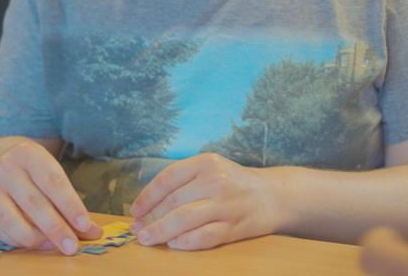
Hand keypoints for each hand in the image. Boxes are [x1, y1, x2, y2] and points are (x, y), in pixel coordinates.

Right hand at [0, 137, 101, 253]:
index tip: (85, 225)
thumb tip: (92, 231)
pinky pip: (2, 231)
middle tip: (72, 246)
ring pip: (12, 221)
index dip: (70, 206)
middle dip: (56, 228)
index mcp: (28, 154)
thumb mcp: (52, 172)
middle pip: (34, 203)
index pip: (53, 183)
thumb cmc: (33, 168)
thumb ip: (70, 201)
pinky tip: (38, 244)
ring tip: (54, 245)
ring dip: (36, 239)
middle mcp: (6, 169)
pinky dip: (21, 242)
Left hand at [128, 152, 279, 250]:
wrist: (272, 196)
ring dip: (161, 231)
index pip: (168, 179)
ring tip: (146, 239)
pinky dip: (185, 242)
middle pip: (173, 202)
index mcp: (206, 163)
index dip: (147, 196)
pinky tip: (172, 244)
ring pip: (184, 220)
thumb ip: (184, 180)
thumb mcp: (210, 169)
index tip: (135, 210)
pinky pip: (204, 237)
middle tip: (137, 229)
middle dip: (150, 218)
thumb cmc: (233, 183)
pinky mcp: (234, 226)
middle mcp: (215, 181)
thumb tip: (148, 204)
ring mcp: (225, 205)